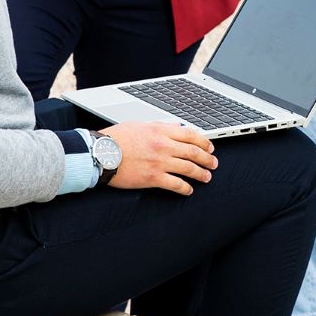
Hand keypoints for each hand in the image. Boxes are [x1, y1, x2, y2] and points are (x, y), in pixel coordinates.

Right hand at [99, 122, 218, 194]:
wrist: (101, 153)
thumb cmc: (116, 138)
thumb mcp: (140, 125)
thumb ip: (159, 126)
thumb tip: (175, 127)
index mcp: (161, 130)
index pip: (190, 135)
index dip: (204, 142)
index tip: (210, 147)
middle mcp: (164, 145)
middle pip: (194, 152)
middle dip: (207, 159)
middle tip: (214, 163)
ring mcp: (160, 162)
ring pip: (189, 168)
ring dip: (201, 174)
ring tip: (206, 177)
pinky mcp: (153, 178)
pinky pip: (176, 184)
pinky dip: (185, 188)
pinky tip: (188, 190)